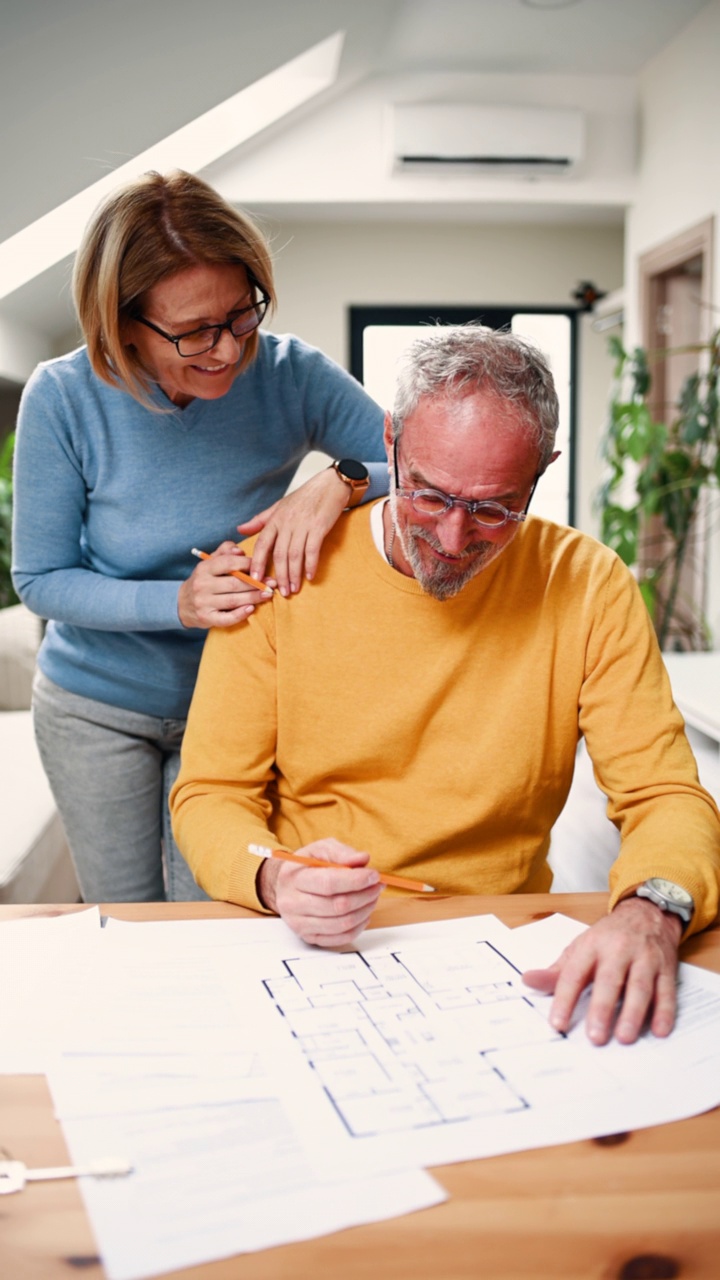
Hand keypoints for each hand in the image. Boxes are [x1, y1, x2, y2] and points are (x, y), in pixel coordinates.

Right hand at [177, 541, 273, 628]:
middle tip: (271, 584)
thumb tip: (240, 550)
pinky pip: (226, 618)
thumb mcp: (209, 563)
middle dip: (256, 583)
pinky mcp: (206, 618)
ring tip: (268, 595)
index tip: (263, 566)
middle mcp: (202, 585)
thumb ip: (225, 552)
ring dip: (253, 598)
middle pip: (234, 583)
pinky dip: (240, 614)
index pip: (229, 563)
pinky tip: (252, 609)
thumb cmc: (204, 581)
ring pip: (233, 600)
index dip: (248, 564)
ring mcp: (203, 603)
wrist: (182, 604)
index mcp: (204, 568)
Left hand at [237, 467, 352, 597]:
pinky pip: (312, 550)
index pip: (262, 544)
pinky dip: (311, 565)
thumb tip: (240, 529)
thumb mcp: (279, 506)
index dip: (258, 562)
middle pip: (279, 554)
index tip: (254, 578)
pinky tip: (311, 576)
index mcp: (276, 519)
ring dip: (294, 575)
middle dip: (279, 575)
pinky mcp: (319, 527)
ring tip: (294, 589)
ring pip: (295, 555)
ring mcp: (303, 525)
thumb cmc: (304, 497)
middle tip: (280, 592)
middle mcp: (287, 523)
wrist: (329, 485)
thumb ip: (260, 520)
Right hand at [257, 838, 382, 946]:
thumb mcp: (320, 849)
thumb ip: (341, 852)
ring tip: (372, 898)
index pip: (328, 883)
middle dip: (364, 895)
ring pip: (342, 923)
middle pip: (337, 905)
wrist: (284, 886)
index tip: (374, 875)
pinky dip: (358, 926)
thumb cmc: (306, 866)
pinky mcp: (309, 937)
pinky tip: (363, 913)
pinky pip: (340, 938)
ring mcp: (299, 924)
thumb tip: (362, 860)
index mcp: (294, 878)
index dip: (355, 880)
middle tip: (377, 886)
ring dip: (364, 910)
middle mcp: (293, 903)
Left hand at [522, 897, 682, 1045]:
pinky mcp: (666, 968)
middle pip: (610, 980)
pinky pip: (666, 990)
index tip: (557, 1024)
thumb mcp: (579, 949)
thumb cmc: (608, 937)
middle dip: (602, 1009)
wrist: (646, 913)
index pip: (574, 974)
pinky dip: (665, 1011)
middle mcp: (618, 950)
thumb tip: (527, 981)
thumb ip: (556, 971)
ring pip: (640, 986)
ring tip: (624, 1037)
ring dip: (633, 1013)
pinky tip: (659, 1030)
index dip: (564, 999)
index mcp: (591, 946)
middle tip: (595, 1037)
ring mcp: (645, 958)